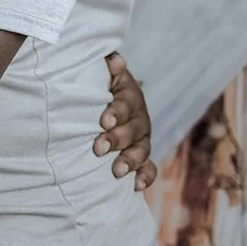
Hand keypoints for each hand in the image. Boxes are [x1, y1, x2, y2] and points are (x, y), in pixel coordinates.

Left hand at [93, 51, 156, 190]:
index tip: (103, 120)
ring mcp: (142, 139)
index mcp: (129, 97)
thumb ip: (108, 68)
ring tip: (116, 170)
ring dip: (129, 161)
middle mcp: (139, 118)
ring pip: (141, 151)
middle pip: (132, 130)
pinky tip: (135, 186)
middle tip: (98, 147)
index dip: (116, 111)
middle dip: (115, 139)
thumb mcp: (101, 75)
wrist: (107, 101)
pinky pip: (149, 169)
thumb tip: (114, 59)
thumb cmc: (97, 86)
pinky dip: (145, 177)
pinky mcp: (142, 156)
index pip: (126, 103)